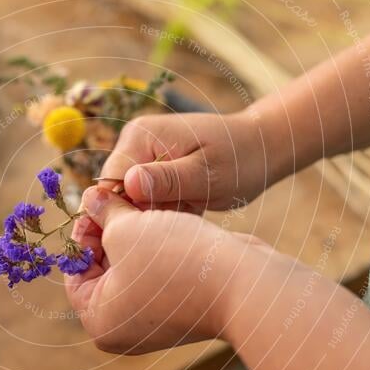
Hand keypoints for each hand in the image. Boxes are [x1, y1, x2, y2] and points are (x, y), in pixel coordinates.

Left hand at [65, 187, 271, 353]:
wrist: (244, 282)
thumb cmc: (175, 260)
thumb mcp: (126, 228)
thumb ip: (103, 213)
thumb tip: (91, 198)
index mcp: (100, 321)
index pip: (75, 272)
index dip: (82, 231)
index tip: (93, 202)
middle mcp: (125, 329)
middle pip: (103, 270)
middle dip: (109, 230)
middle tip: (115, 196)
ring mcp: (156, 321)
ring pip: (133, 268)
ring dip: (135, 234)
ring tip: (140, 203)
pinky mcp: (182, 308)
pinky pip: (159, 273)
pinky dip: (158, 248)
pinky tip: (164, 220)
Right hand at [100, 111, 283, 211]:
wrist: (262, 148)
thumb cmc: (240, 159)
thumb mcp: (206, 175)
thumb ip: (167, 181)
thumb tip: (127, 185)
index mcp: (141, 136)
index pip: (108, 182)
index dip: (120, 212)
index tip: (147, 232)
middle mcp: (134, 142)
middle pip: (114, 194)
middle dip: (140, 215)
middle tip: (177, 222)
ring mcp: (142, 156)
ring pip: (129, 201)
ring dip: (154, 216)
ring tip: (187, 214)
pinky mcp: (152, 171)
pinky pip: (144, 201)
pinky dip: (163, 213)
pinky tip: (187, 212)